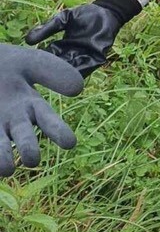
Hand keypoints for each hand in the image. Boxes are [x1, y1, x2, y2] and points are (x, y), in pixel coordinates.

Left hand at [0, 44, 83, 176]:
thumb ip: (52, 72)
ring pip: (1, 150)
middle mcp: (13, 123)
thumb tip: (78, 89)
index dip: (59, 131)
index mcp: (31, 106)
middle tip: (33, 158)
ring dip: (3, 159)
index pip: (49, 121)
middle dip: (29, 148)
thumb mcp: (28, 62)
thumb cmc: (3, 66)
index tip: (70, 142)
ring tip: (6, 168)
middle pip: (24, 139)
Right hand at [25, 0, 140, 77]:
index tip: (31, 66)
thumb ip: (47, 29)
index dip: (41, 61)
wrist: (105, 11)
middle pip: (59, 66)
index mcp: (61, 47)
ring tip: (56, 76)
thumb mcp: (62, 20)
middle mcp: (71, 54)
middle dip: (52, 71)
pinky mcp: (97, 57)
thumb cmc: (84, 14)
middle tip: (42, 75)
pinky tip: (73, 73)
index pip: (48, 57)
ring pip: (72, 70)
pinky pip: (88, 67)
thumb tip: (27, 41)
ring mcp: (84, 57)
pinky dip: (81, 71)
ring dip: (65, 73)